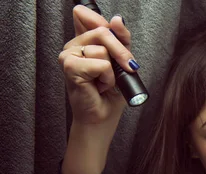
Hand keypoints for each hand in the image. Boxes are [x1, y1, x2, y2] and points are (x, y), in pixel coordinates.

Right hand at [58, 5, 136, 126]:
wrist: (105, 114)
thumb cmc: (112, 91)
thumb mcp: (122, 60)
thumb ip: (121, 38)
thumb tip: (117, 19)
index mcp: (84, 40)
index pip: (86, 14)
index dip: (105, 23)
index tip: (114, 30)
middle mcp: (74, 44)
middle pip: (102, 30)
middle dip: (120, 52)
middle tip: (124, 68)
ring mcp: (69, 54)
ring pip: (102, 48)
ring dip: (113, 70)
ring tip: (105, 81)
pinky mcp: (70, 66)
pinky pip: (101, 64)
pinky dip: (107, 77)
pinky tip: (100, 86)